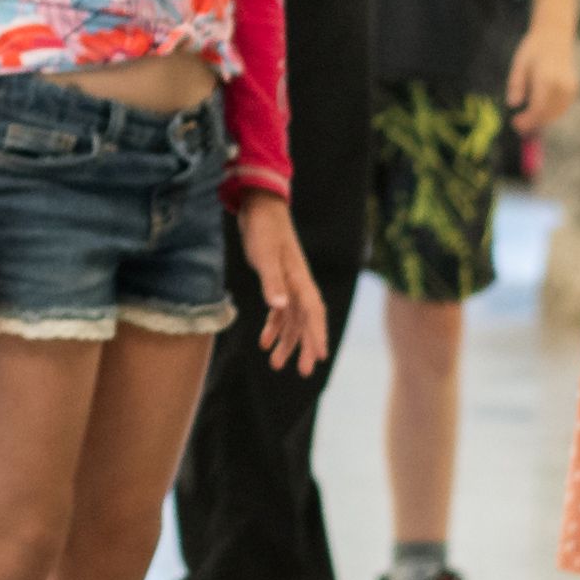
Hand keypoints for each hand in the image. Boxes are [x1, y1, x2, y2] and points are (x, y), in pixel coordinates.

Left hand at [238, 194, 328, 372]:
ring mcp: (289, 284)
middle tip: (302, 372)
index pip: (313, 313)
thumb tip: (280, 307)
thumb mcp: (264, 255)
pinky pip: (280, 311)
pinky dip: (274, 327)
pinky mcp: (278, 282)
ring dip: (286, 341)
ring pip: (292, 320)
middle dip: (304, 346)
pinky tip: (265, 342)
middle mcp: (298, 285)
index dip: (316, 335)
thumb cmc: (264, 229)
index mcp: (300, 280)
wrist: (260, 207)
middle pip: (306, 321)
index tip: (319, 357)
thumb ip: (271, 281)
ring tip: (276, 364)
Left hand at [506, 25, 579, 139]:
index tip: (515, 123)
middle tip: (517, 126)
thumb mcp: (519, 64)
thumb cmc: (533, 50)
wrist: (555, 37)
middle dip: (533, 123)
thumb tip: (512, 104)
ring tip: (526, 120)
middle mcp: (561, 85)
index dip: (527, 120)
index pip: (538, 108)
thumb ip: (516, 85)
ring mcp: (570, 88)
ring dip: (542, 120)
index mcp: (546, 78)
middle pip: (548, 113)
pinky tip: (539, 112)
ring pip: (556, 113)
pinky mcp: (574, 89)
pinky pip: (562, 108)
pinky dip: (551, 113)